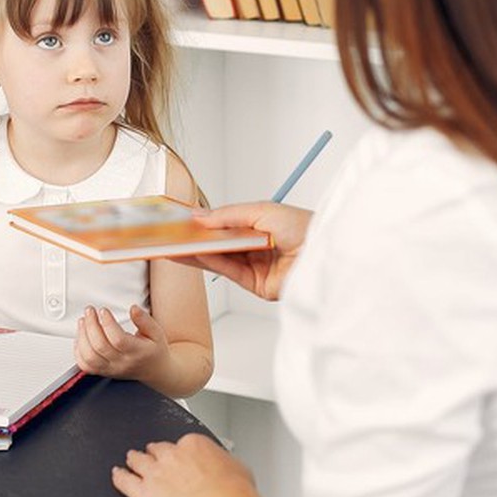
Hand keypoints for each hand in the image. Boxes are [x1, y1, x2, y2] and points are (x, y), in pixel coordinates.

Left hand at [74, 304, 170, 383]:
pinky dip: (78, 351)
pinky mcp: (103, 372)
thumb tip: (133, 309)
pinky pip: (85, 366)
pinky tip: (81, 337)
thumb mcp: (156, 332)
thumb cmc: (154, 351)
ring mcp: (111, 369)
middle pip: (100, 346)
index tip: (103, 310)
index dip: (108, 323)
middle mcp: (122, 363)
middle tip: (90, 311)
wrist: (154, 370)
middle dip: (91, 325)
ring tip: (83, 321)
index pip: (118, 339)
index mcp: (137, 352)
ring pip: (89, 357)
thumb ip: (144, 320)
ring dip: (82, 337)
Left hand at [112, 433, 263, 496]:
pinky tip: (117, 475)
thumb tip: (228, 468)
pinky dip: (119, 477)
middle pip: (157, 449)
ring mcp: (155, 472)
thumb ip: (225, 463)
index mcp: (193, 444)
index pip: (181, 444)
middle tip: (153, 455)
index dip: (179, 452)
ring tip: (130, 459)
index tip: (181, 458)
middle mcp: (171, 455)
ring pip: (138, 461)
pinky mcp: (143, 493)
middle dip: (155, 453)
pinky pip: (125, 481)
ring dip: (134, 459)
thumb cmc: (233, 492)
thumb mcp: (238, 468)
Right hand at [176, 202, 312, 300]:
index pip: (226, 224)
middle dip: (197, 237)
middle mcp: (258, 246)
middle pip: (220, 243)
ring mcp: (257, 266)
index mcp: (262, 225)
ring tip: (174, 244)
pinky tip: (194, 252)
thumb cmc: (304, 227)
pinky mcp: (257, 285)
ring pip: (220, 258)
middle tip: (172, 233)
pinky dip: (210, 262)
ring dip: (197, 251)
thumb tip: (200, 216)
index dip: (205, 221)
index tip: (183, 219)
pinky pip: (228, 271)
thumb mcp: (262, 211)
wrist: (324, 254)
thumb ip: (228, 215)